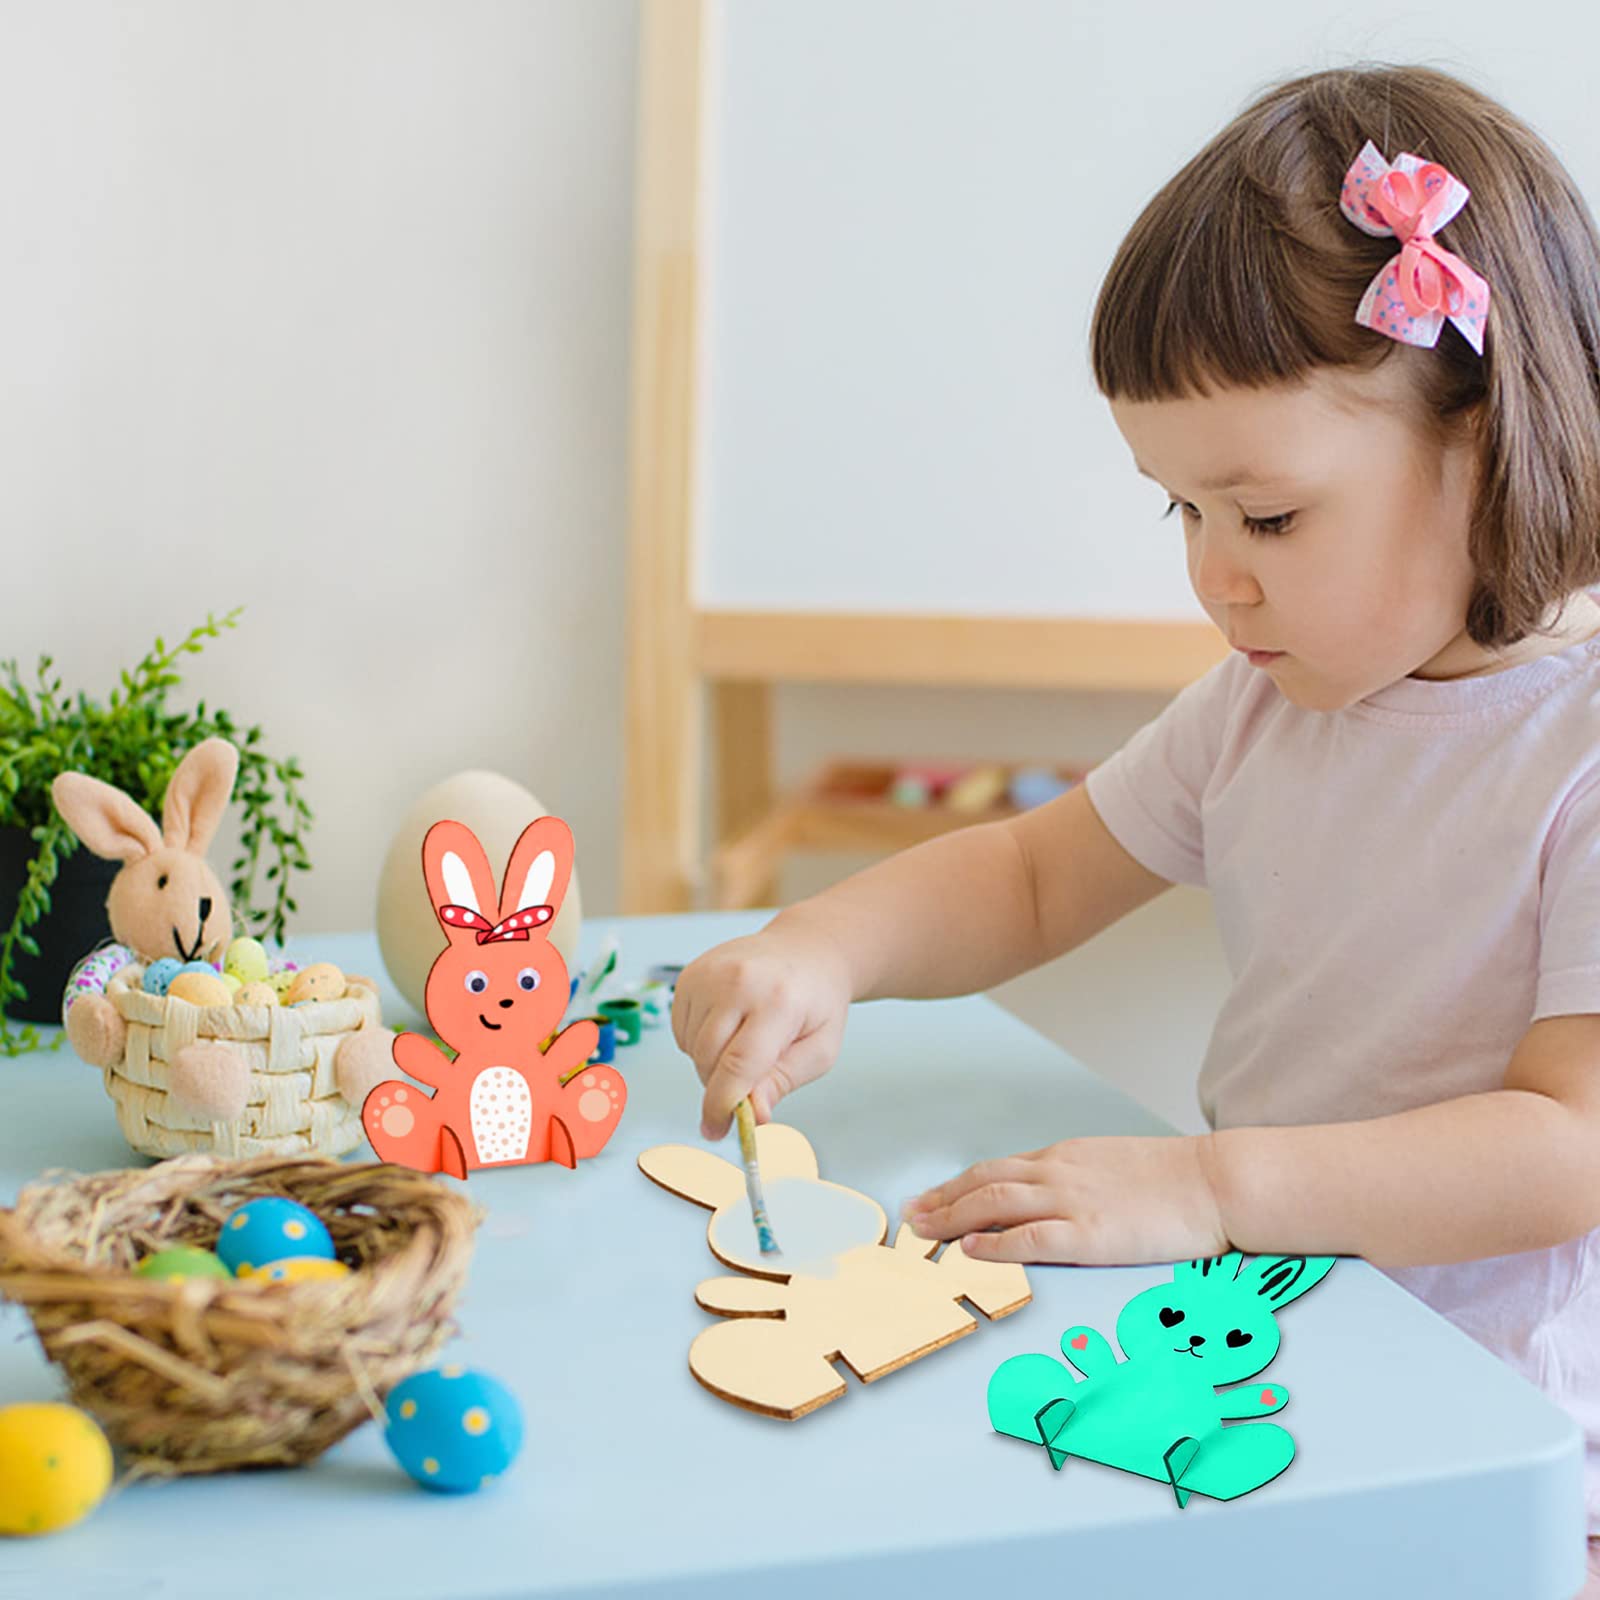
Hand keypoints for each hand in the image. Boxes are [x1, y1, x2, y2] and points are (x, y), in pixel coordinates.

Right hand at [672, 921, 853, 1139]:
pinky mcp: (689, 975)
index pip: (739, 1064)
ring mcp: (709, 974)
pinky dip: (699, 1042)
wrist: (805, 951)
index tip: (716, 1130)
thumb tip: (753, 1115)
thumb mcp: (819, 1049)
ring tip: (744, 1041)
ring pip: (691, 1049)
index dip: (723, 1105)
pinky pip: (680, 1031)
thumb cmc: (816, 1002)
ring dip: (711, 1062)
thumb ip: (783, 1082)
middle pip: (709, 1060)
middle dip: (722, 1085)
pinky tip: (727, 1026)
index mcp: (778, 1001)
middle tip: (750, 1081)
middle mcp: (738, 981)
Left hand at [901, 1134, 1229, 1264]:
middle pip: (984, 1182)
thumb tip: (1051, 1199)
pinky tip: (971, 1252)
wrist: (1216, 1181)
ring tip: (924, 1234)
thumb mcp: (1114, 1167)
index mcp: (1066, 1157)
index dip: (958, 1186)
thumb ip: (1078, 1179)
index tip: (932, 1199)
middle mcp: (1059, 1173)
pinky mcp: (1091, 1234)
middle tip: (911, 1216)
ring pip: (994, 1204)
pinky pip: (1029, 1238)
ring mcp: (1073, 1202)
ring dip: (952, 1219)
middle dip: (942, 1200)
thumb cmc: (1175, 1180)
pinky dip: (994, 1245)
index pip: (998, 1169)